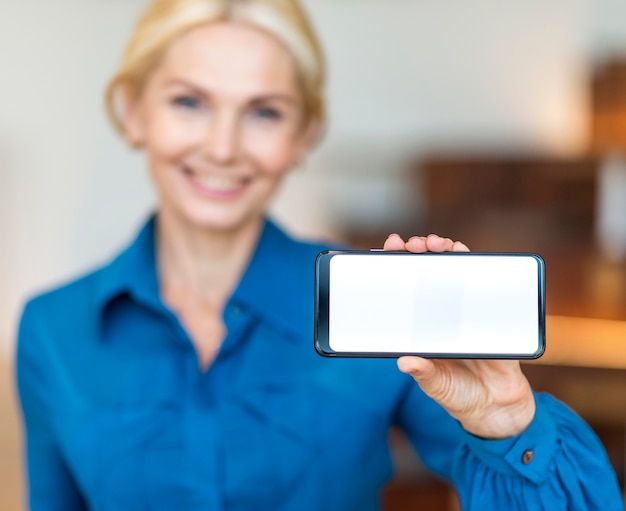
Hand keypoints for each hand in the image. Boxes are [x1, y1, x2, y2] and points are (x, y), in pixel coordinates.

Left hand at [384, 233, 535, 438]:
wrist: (497, 406)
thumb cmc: (458, 394)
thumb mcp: (436, 385)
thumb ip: (424, 374)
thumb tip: (405, 363)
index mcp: (420, 327)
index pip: (403, 291)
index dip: (393, 269)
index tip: (385, 252)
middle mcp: (439, 313)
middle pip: (426, 273)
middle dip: (417, 253)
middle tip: (411, 245)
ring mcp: (463, 309)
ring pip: (451, 271)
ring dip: (443, 252)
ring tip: (436, 244)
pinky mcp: (488, 311)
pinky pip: (480, 282)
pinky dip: (472, 264)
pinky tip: (463, 253)